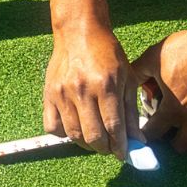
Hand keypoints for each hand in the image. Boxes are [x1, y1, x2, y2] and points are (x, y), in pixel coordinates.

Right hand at [44, 23, 141, 157]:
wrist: (79, 32)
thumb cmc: (107, 53)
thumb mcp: (126, 78)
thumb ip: (131, 111)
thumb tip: (137, 140)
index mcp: (106, 85)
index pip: (113, 127)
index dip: (120, 147)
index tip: (124, 154)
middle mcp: (82, 91)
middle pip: (93, 136)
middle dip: (105, 149)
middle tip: (111, 147)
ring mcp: (62, 94)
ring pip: (74, 135)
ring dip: (87, 144)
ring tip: (96, 139)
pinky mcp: (48, 95)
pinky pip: (52, 127)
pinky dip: (64, 134)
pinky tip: (75, 127)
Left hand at [132, 27, 186, 152]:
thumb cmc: (184, 48)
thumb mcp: (153, 58)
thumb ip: (137, 72)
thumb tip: (126, 80)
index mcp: (172, 109)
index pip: (154, 134)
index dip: (146, 135)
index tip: (145, 130)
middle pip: (184, 148)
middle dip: (175, 145)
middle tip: (171, 133)